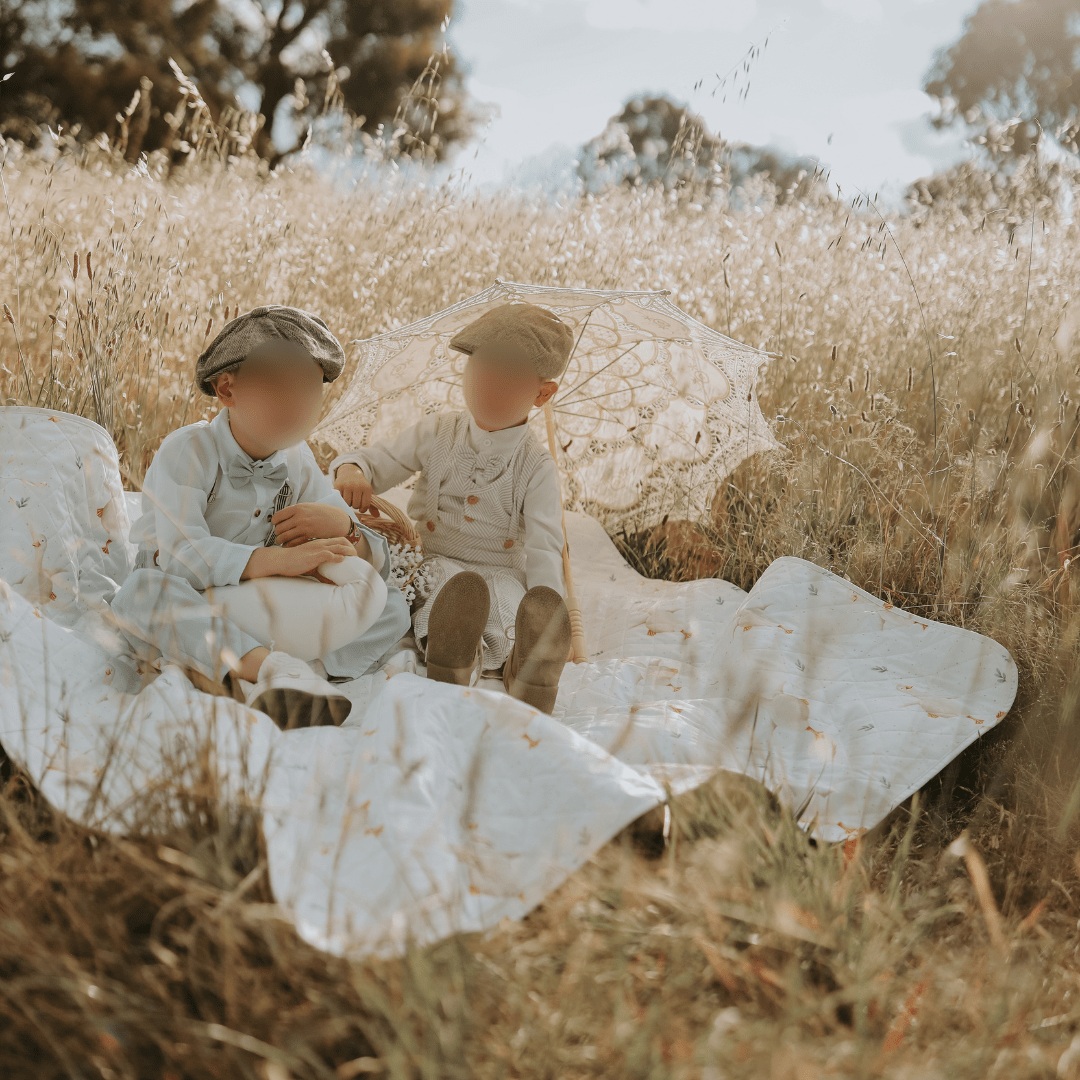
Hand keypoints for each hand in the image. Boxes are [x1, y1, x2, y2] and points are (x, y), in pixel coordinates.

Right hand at [242, 537, 357, 581]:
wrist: (282, 560)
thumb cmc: (294, 562)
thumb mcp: (310, 564)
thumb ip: (320, 569)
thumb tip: (328, 580)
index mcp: (319, 543)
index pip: (338, 540)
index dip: (347, 545)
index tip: (353, 553)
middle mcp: (320, 544)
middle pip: (341, 541)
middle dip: (351, 548)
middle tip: (357, 556)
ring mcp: (317, 548)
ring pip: (338, 546)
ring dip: (348, 552)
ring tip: (354, 558)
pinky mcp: (314, 555)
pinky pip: (329, 554)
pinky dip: (338, 557)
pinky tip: (342, 561)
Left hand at [271, 502, 350, 546]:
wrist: (338, 520)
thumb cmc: (324, 513)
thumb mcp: (309, 506)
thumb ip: (297, 511)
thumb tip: (284, 516)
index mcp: (298, 508)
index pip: (277, 517)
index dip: (274, 522)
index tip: (276, 525)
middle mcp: (299, 517)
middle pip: (279, 528)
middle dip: (277, 533)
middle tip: (278, 535)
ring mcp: (304, 527)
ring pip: (284, 537)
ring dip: (280, 541)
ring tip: (280, 542)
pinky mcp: (308, 536)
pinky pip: (293, 543)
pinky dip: (288, 545)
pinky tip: (288, 545)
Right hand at [334, 463, 378, 515]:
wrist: (350, 472)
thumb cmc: (361, 486)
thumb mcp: (368, 493)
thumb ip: (372, 505)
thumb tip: (377, 516)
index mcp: (367, 488)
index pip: (365, 505)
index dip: (363, 509)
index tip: (361, 508)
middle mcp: (357, 486)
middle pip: (356, 505)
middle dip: (355, 506)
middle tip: (354, 501)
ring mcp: (347, 485)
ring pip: (347, 503)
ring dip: (348, 504)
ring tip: (349, 499)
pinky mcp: (338, 486)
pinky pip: (340, 499)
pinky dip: (341, 500)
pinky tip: (343, 496)